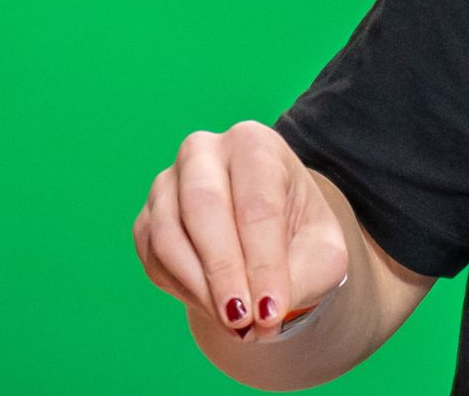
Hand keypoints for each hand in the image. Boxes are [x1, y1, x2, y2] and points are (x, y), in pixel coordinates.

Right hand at [132, 120, 349, 342]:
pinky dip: (182, 289)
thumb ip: (299, 278)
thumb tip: (261, 314)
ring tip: (234, 323)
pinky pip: (152, 258)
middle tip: (243, 321)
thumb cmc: (300, 238)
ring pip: (170, 236)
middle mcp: (204, 153)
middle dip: (224, 272)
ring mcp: (167, 184)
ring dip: (201, 288)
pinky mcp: (146, 219)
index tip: (270, 311)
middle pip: (204, 209)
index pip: (257, 205)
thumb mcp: (322, 254)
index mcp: (255, 145)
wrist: (268, 238)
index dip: (263, 263)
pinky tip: (213, 306)